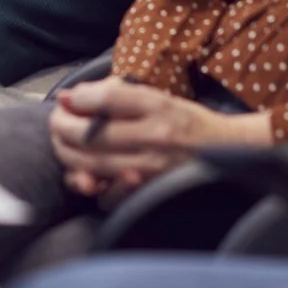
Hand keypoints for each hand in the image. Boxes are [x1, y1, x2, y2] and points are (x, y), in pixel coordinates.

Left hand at [47, 77, 272, 196]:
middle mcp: (155, 136)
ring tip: (65, 145)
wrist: (230, 154)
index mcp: (156, 106)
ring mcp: (152, 168)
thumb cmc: (186, 122)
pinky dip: (93, 184)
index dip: (77, 99)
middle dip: (62, 127)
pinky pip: (107, 194)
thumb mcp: (156, 97)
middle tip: (57, 122)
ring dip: (68, 155)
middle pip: (90, 133)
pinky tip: (90, 174)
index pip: (104, 99)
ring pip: (92, 163)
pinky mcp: (151, 192)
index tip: (67, 100)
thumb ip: (113, 94)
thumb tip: (68, 96)